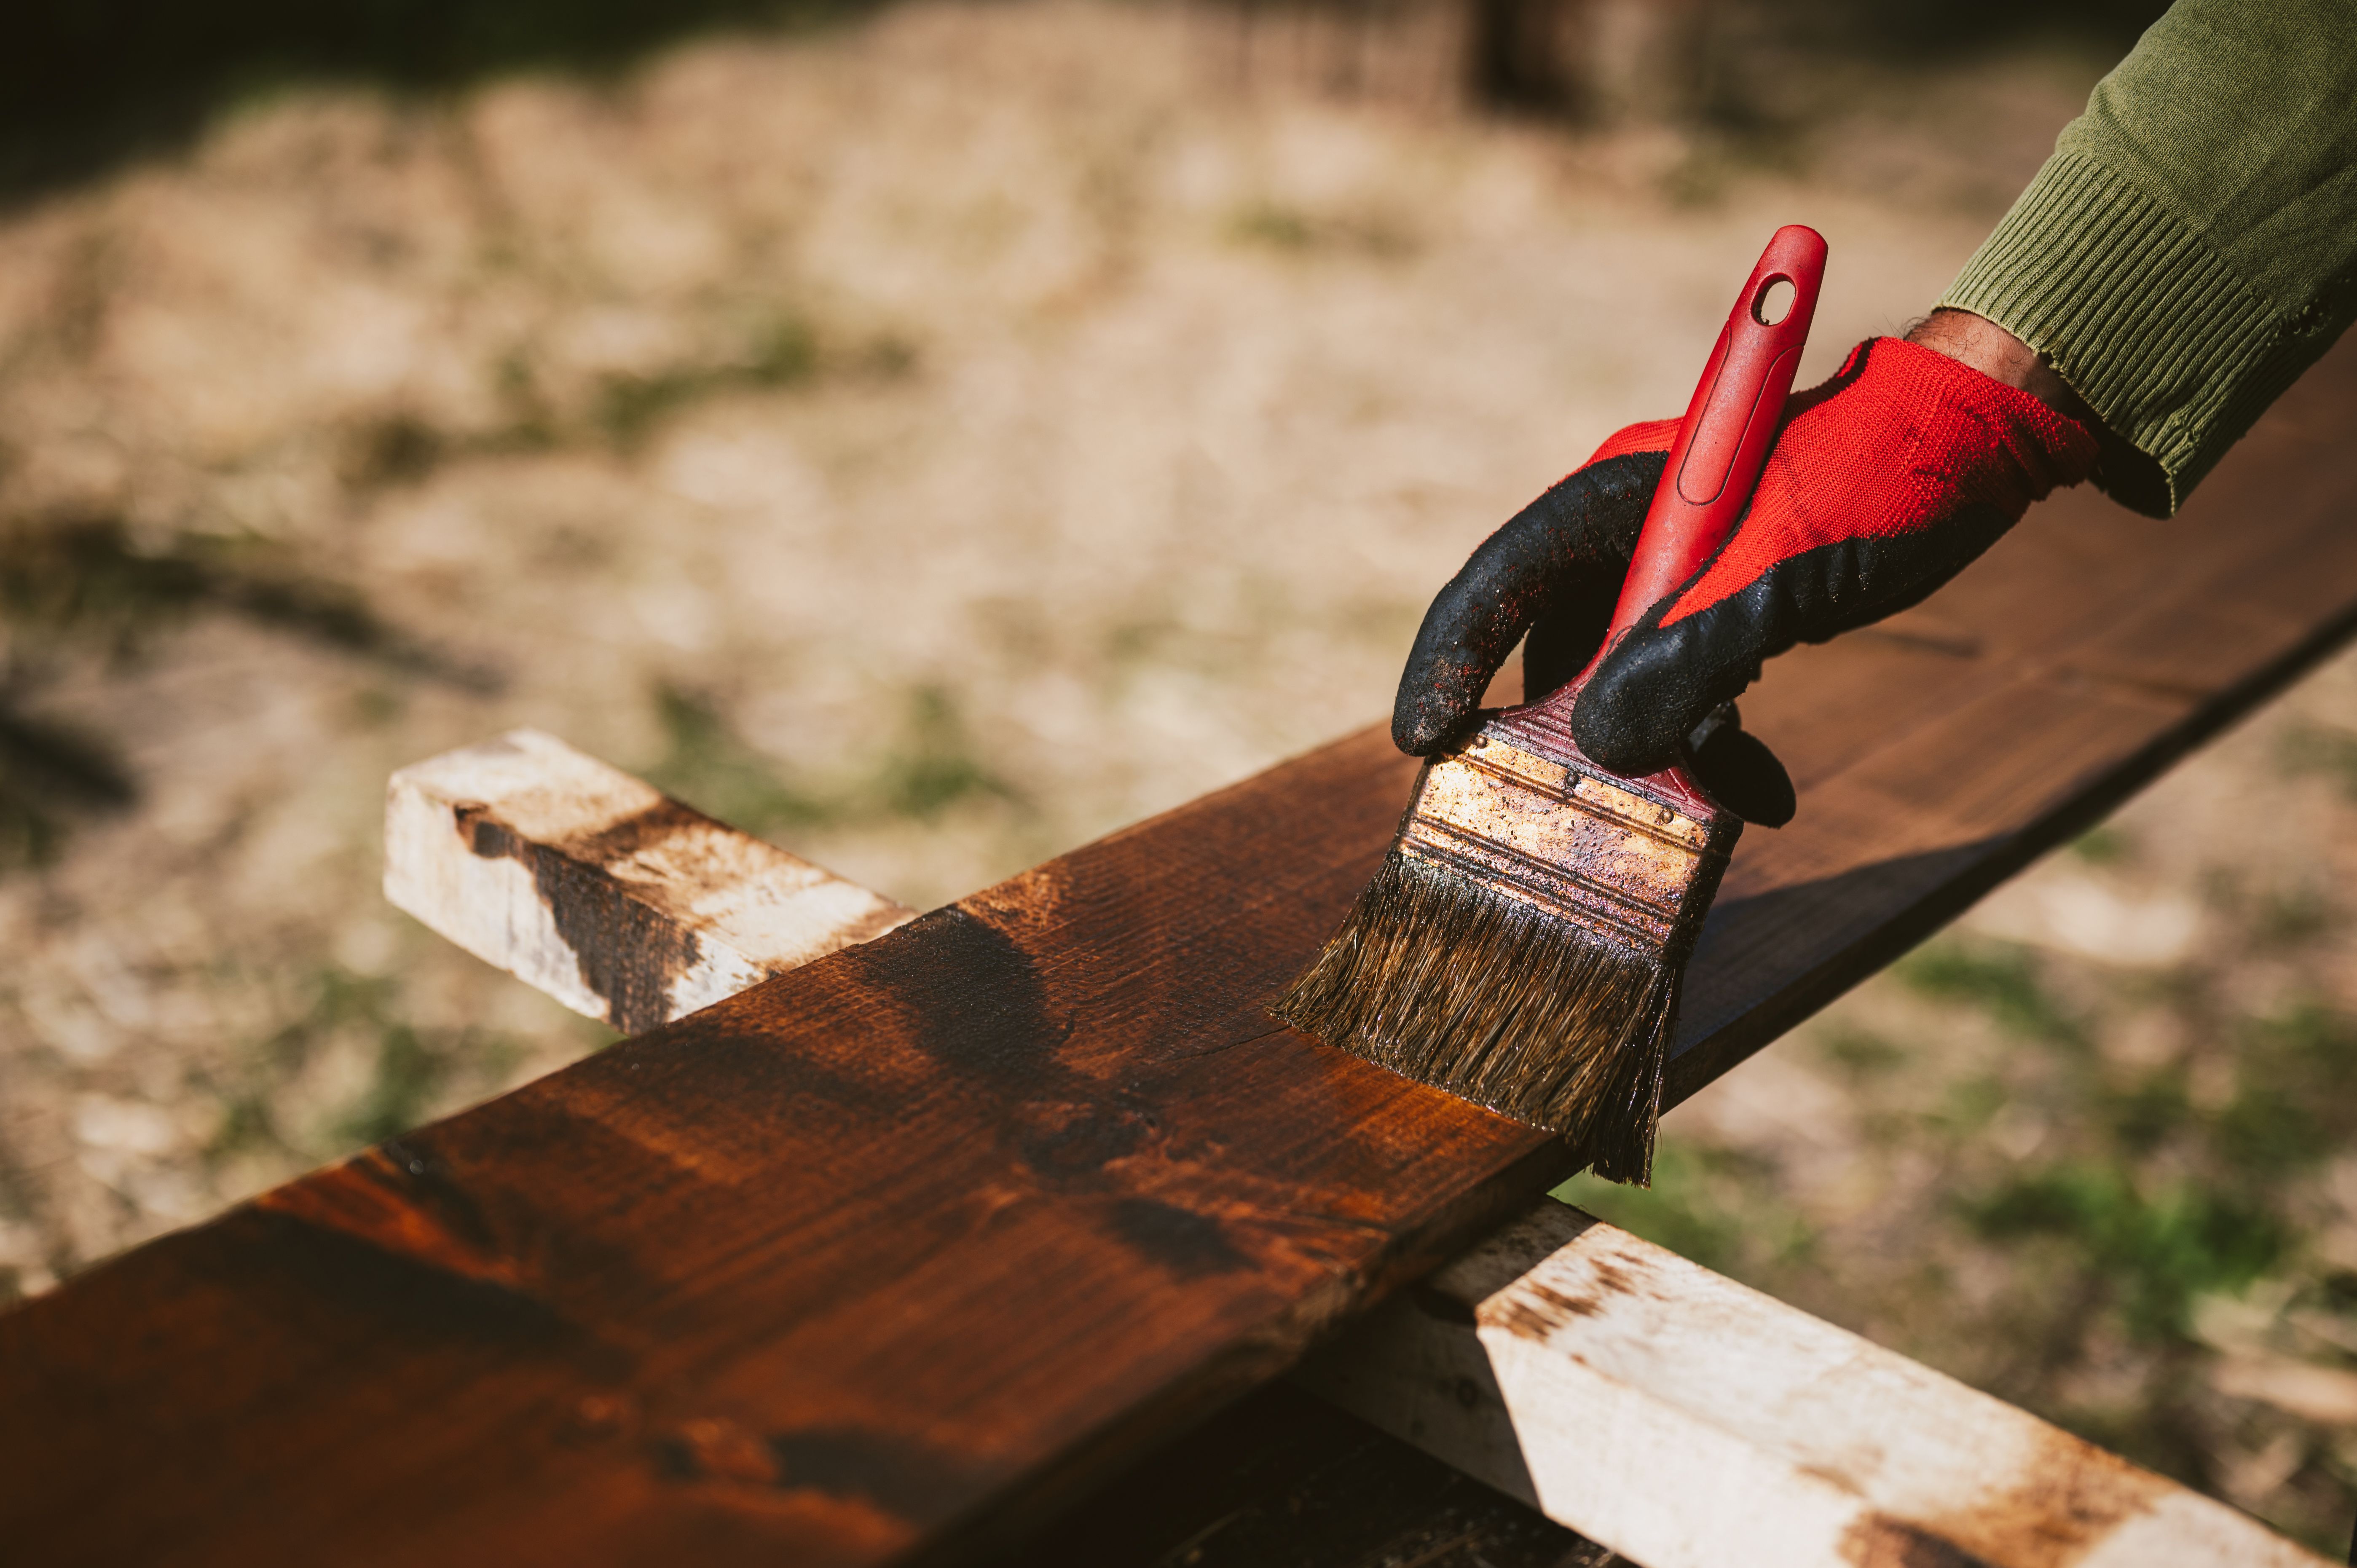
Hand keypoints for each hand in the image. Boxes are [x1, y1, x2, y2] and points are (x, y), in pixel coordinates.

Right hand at [1393, 328, 2097, 823]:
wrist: (1984, 445)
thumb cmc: (1882, 476)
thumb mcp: (1782, 569)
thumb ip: (1687, 655)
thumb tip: (1604, 748)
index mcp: (1612, 499)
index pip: (1493, 585)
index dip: (1446, 666)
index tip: (1424, 743)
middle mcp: (1627, 537)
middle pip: (1550, 651)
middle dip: (1565, 738)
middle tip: (1569, 812)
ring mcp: (1675, 575)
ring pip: (1623, 690)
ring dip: (1662, 757)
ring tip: (1725, 802)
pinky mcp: (1724, 610)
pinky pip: (1687, 698)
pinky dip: (1714, 749)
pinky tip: (1761, 794)